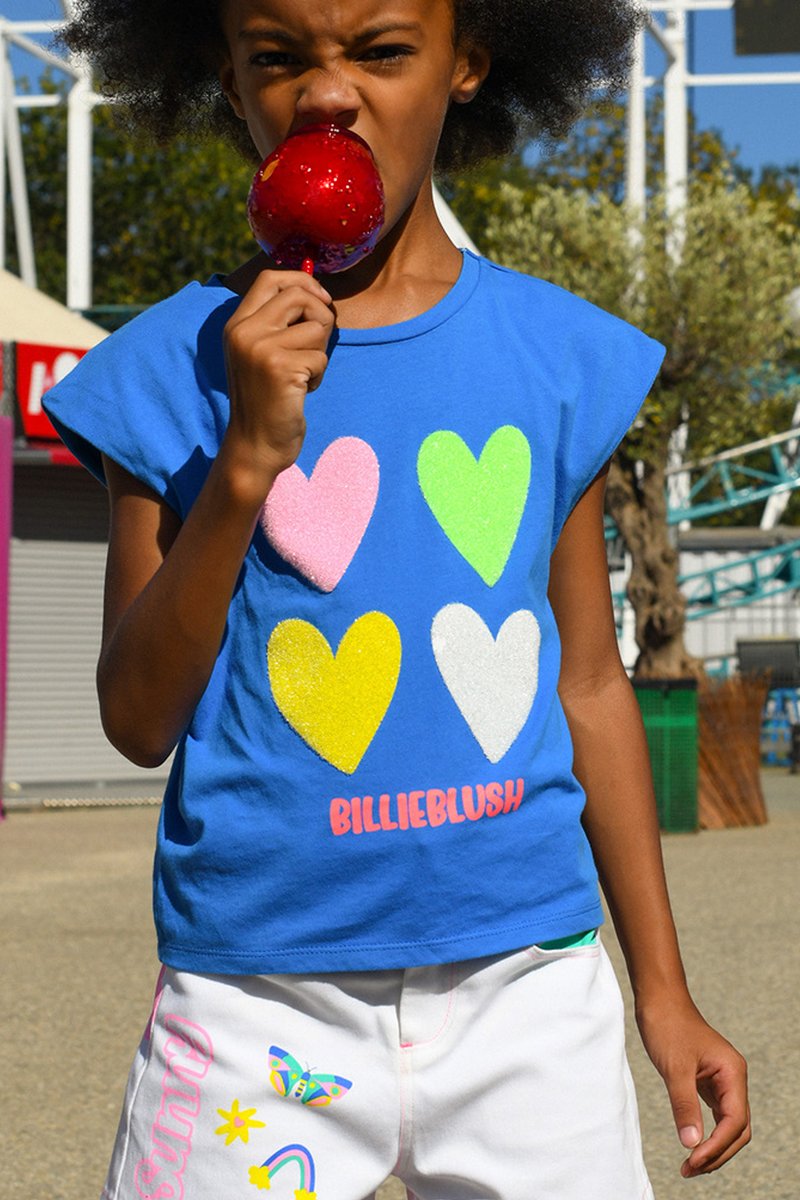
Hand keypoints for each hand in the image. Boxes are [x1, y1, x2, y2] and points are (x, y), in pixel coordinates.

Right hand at [222, 268, 334, 487]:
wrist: (254, 446)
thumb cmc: (267, 400)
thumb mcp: (260, 354)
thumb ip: (278, 323)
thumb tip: (316, 291)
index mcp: (237, 324)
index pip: (270, 278)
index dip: (302, 281)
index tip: (319, 299)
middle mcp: (244, 332)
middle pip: (299, 295)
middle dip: (321, 317)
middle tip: (316, 345)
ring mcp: (260, 349)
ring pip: (316, 326)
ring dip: (319, 352)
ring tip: (302, 374)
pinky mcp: (280, 369)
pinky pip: (320, 357)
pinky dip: (318, 375)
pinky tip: (301, 391)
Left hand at [636, 995, 750, 1177]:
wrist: (658, 999)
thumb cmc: (668, 1025)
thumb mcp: (674, 1067)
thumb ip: (684, 1106)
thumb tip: (692, 1145)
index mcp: (732, 1073)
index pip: (735, 1121)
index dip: (717, 1146)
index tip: (693, 1160)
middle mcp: (732, 1078)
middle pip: (737, 1129)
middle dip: (717, 1153)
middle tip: (690, 1169)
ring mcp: (721, 1080)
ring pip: (727, 1124)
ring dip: (712, 1147)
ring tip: (689, 1165)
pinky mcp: (707, 1081)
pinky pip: (714, 1114)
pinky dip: (706, 1133)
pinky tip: (692, 1144)